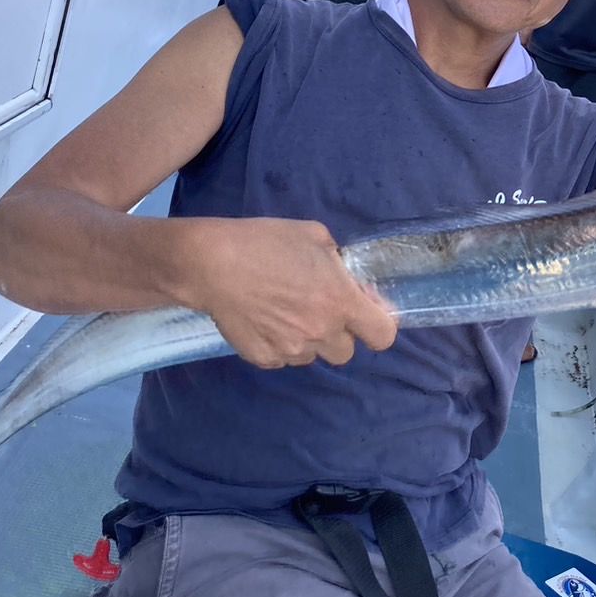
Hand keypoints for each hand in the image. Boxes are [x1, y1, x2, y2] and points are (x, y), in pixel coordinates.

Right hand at [178, 218, 397, 368]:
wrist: (212, 264)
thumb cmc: (266, 242)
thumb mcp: (315, 237)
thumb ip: (340, 264)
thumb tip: (349, 281)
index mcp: (341, 302)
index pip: (383, 336)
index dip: (377, 325)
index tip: (364, 314)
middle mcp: (321, 332)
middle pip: (346, 352)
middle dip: (338, 334)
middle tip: (318, 310)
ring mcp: (291, 349)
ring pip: (313, 356)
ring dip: (308, 341)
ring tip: (285, 313)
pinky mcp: (264, 359)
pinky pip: (282, 358)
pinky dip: (278, 344)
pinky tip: (263, 320)